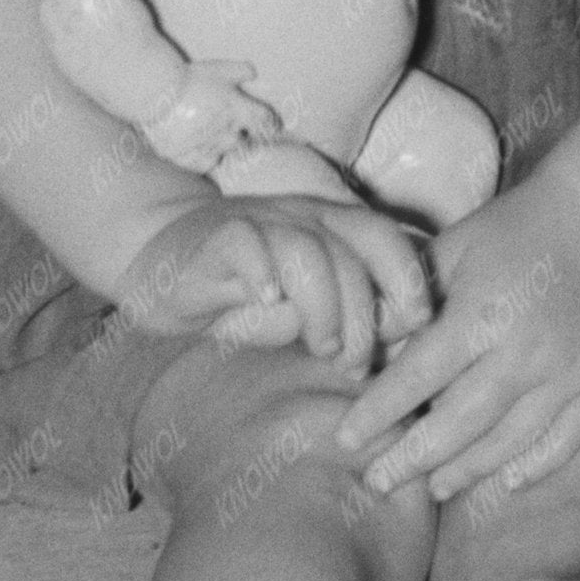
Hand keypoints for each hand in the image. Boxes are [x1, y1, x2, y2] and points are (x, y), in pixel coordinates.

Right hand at [120, 187, 437, 372]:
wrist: (161, 257)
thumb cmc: (239, 290)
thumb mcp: (296, 307)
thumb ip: (338, 315)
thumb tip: (390, 343)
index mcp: (330, 226)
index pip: (385, 236)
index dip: (410, 276)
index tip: (419, 324)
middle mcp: (301, 217)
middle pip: (353, 251)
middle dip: (364, 314)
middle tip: (354, 363)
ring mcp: (259, 224)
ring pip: (307, 250)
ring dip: (324, 306)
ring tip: (320, 347)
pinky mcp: (216, 240)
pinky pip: (247, 244)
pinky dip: (262, 273)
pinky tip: (266, 302)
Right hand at [142, 57, 283, 177]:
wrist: (159, 97)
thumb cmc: (190, 79)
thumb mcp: (218, 68)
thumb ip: (239, 70)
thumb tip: (253, 73)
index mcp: (238, 110)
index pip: (264, 120)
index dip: (270, 123)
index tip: (272, 127)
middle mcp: (228, 132)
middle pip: (245, 141)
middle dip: (242, 136)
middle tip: (234, 130)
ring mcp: (210, 147)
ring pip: (225, 152)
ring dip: (223, 145)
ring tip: (213, 138)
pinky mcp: (190, 158)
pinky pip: (206, 163)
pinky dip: (205, 157)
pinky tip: (199, 148)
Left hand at [336, 174, 579, 503]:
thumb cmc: (512, 229)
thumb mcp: (452, 247)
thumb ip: (408, 300)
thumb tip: (363, 350)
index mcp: (481, 312)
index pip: (419, 376)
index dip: (379, 411)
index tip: (347, 439)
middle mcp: (524, 349)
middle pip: (460, 421)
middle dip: (414, 457)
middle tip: (378, 482)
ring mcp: (565, 370)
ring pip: (510, 440)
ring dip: (468, 470)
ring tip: (433, 487)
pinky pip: (567, 437)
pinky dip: (538, 465)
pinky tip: (507, 481)